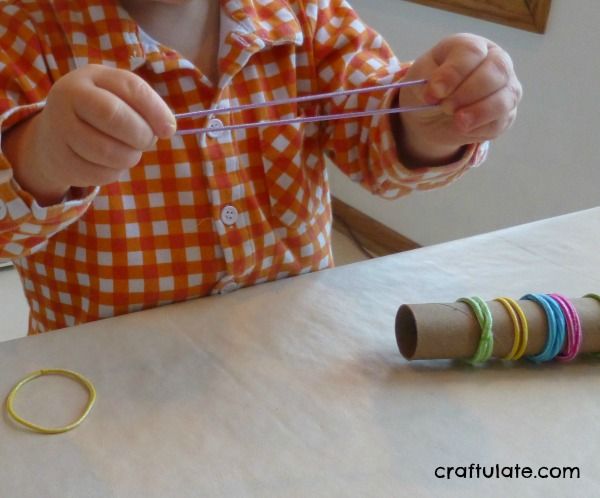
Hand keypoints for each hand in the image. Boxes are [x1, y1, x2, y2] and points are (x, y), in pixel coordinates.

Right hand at [5, 64, 175, 204]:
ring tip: (127, 152)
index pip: (129, 87)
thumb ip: (144, 107)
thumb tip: (167, 128)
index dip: (155, 110)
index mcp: (91, 76)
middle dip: (140, 135)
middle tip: (145, 142)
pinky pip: (99, 173)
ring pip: (108, 150)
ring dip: (129, 157)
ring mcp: (60, 129)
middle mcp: (68, 96)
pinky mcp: (61, 160)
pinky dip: (114, 172)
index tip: (169, 130)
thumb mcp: (119, 99)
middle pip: (114, 116)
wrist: (54, 138)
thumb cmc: (99, 115)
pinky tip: (109, 163)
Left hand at [396, 33, 521, 166]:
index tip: (435, 91)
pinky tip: (463, 129)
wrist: (430, 115)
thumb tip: (437, 92)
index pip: (471, 51)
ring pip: (505, 97)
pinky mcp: (506, 114)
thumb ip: (426, 81)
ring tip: (457, 121)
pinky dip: (480, 128)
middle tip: (445, 107)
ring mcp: (505, 88)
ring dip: (479, 112)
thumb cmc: (427, 88)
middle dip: (468, 92)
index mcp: (470, 47)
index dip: (454, 72)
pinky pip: (501, 122)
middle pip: (497, 70)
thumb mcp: (418, 80)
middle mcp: (495, 61)